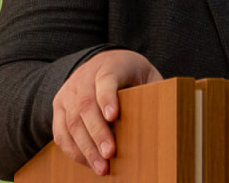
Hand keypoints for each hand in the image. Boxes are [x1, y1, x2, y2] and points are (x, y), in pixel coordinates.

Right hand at [51, 49, 162, 174]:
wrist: (101, 61)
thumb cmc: (129, 72)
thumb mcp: (146, 74)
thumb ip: (155, 89)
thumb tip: (170, 111)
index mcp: (108, 66)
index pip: (105, 80)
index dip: (108, 98)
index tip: (114, 116)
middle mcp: (83, 78)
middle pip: (86, 105)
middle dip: (97, 132)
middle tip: (110, 154)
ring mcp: (68, 92)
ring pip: (71, 121)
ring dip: (85, 147)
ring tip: (102, 167)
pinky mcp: (58, 106)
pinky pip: (61, 131)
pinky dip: (73, 150)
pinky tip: (88, 162)